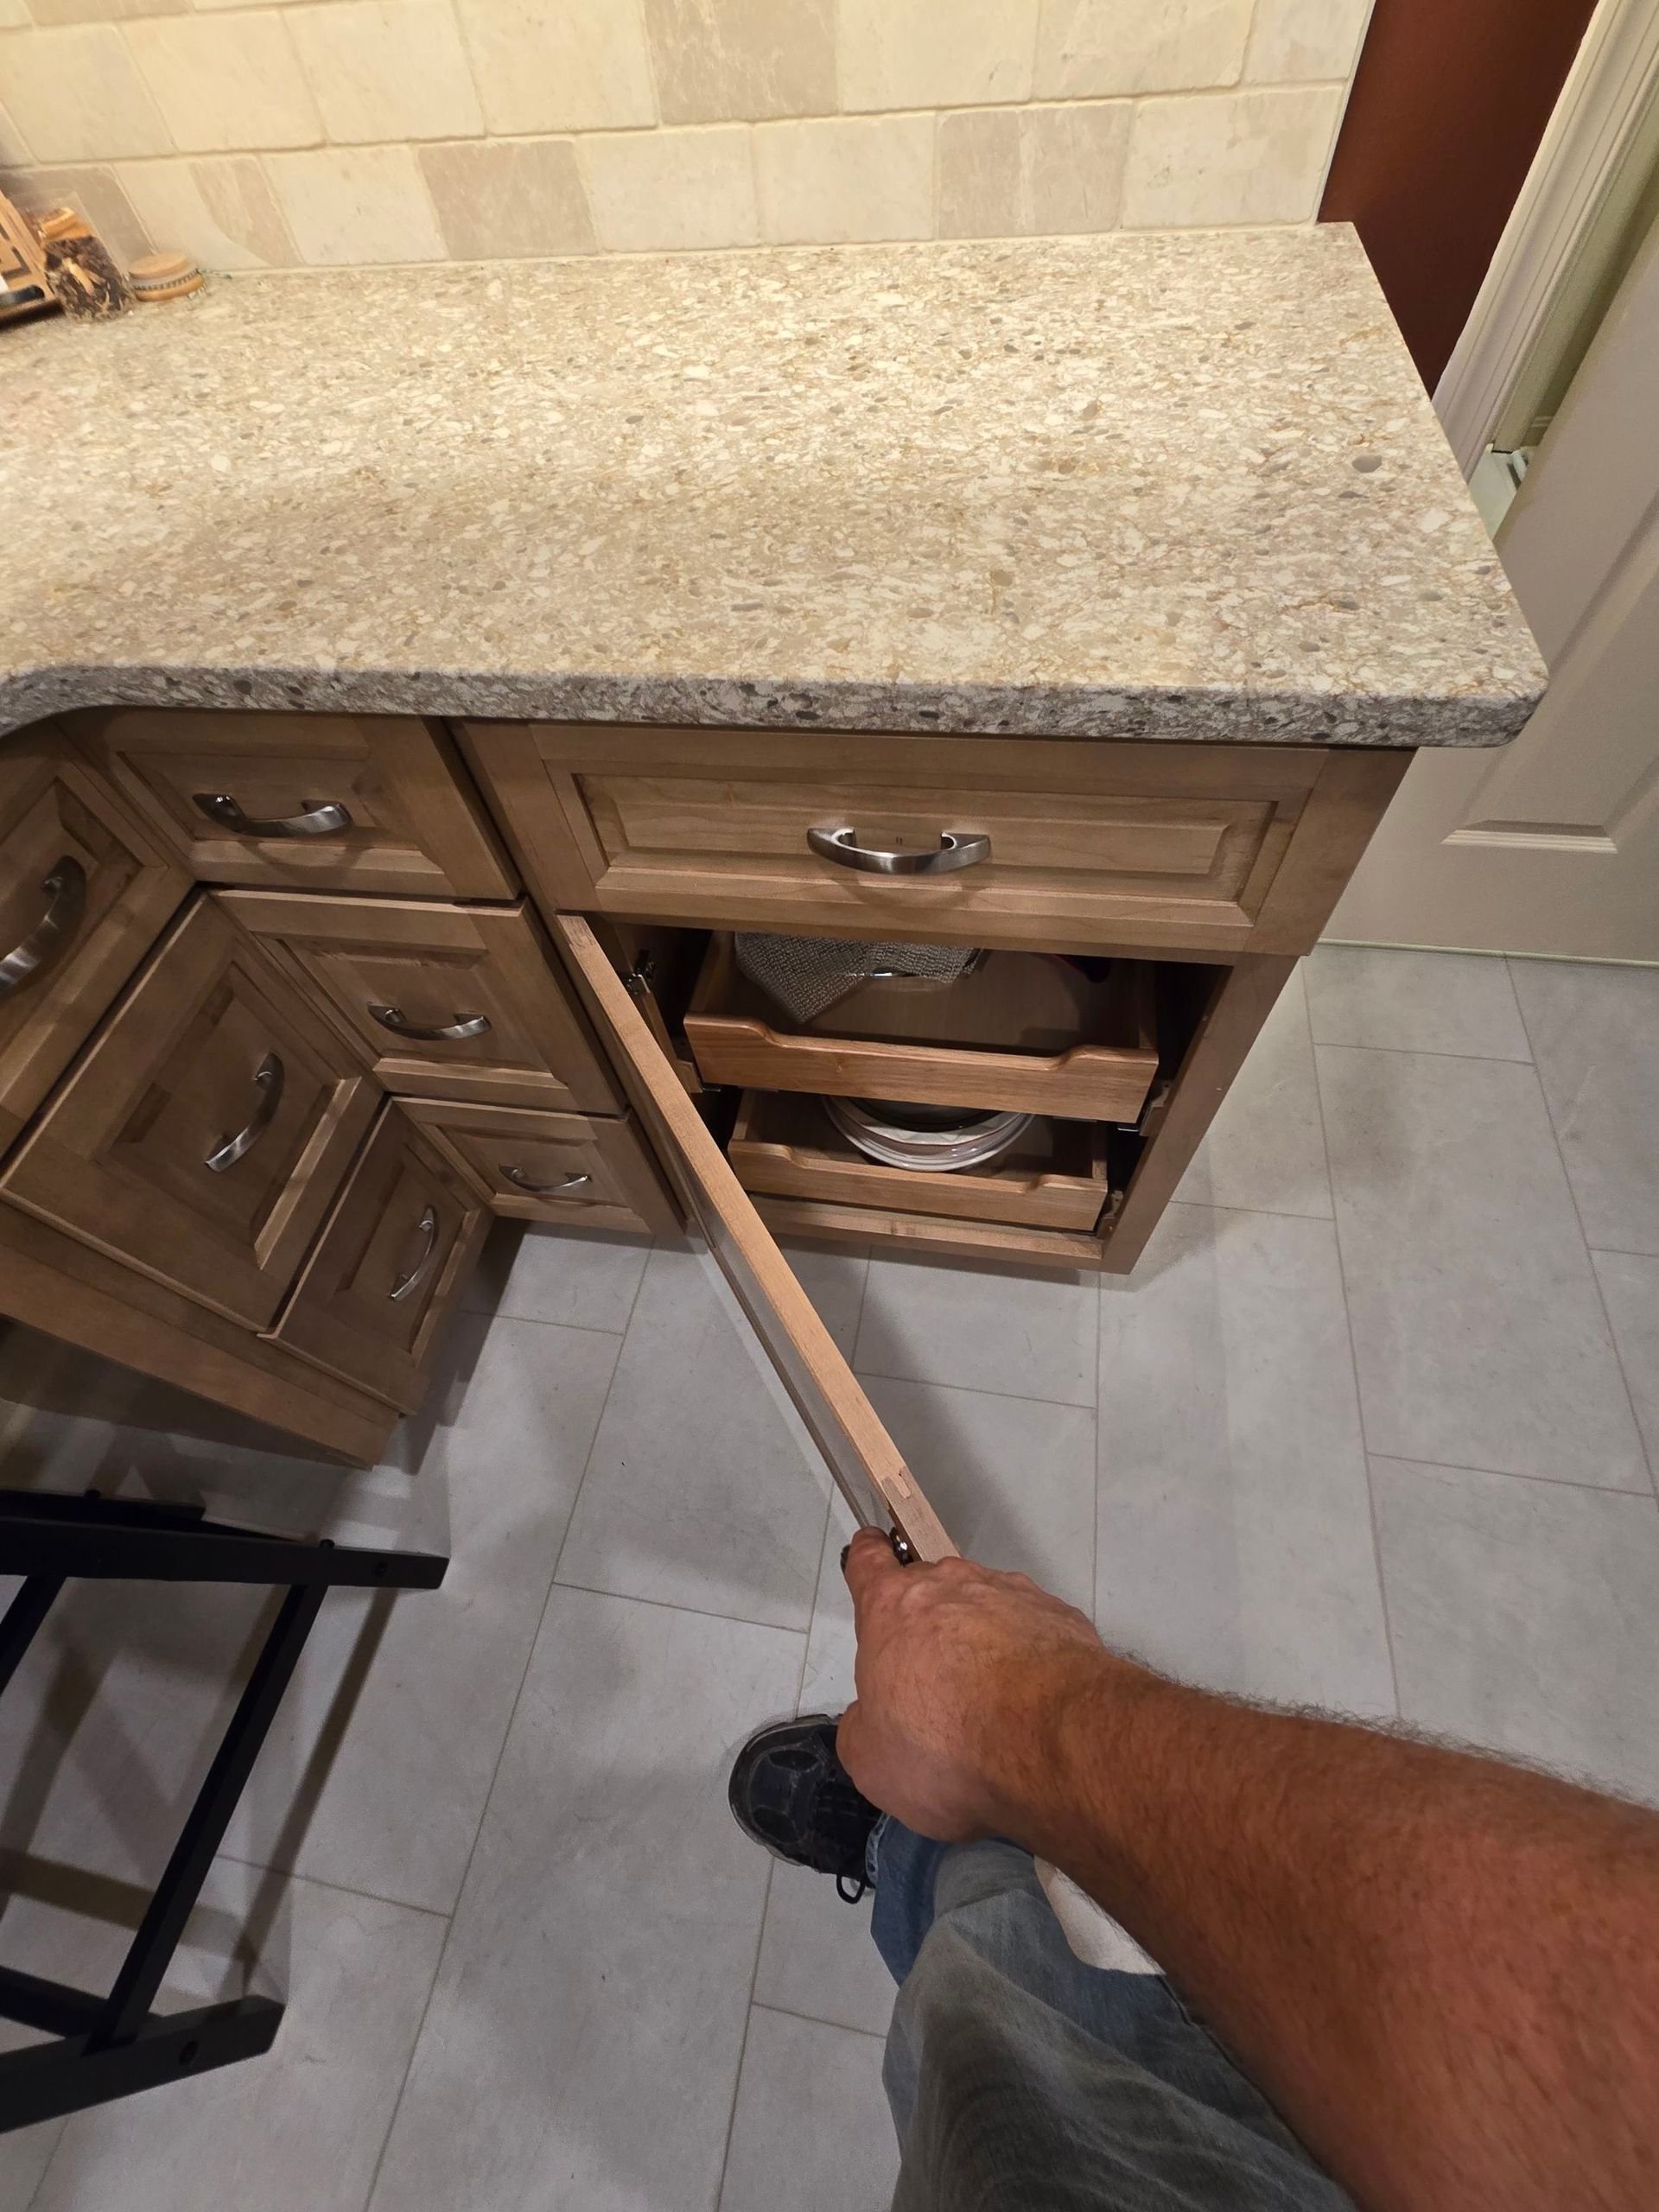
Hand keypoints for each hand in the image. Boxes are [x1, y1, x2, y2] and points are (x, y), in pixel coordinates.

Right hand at [835, 1530, 1108, 1844]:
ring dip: (979, 1639)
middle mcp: (949, 1585)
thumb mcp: (871, 1759)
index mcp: (892, 1607)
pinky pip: (1029, 1629)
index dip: (867, 1560)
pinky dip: (1024, 1656)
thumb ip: (861, 1728)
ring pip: (983, 1607)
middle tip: (932, 1678)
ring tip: (988, 1699)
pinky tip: (1029, 1699)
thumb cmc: (947, 1742)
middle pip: (929, 1589)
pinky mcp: (1056, 1614)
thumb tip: (872, 1721)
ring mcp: (1009, 1593)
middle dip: (927, 1623)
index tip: (871, 1557)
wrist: (1051, 1736)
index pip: (869, 1561)